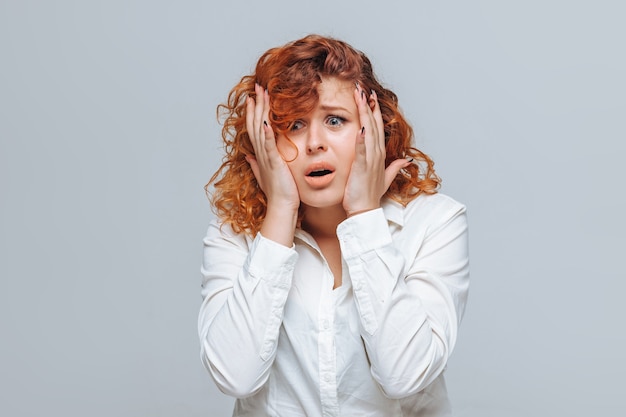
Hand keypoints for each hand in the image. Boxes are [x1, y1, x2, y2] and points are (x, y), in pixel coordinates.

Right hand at [245, 84, 299, 245]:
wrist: (282, 207)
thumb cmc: (278, 192)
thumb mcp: (266, 174)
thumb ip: (257, 164)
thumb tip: (249, 156)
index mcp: (261, 154)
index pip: (255, 128)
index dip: (254, 112)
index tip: (254, 96)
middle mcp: (260, 154)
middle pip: (255, 124)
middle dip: (256, 105)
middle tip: (257, 87)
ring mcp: (266, 158)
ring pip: (260, 130)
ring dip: (260, 112)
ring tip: (261, 96)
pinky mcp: (273, 164)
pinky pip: (269, 147)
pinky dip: (267, 134)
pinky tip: (266, 122)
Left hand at [342, 85, 410, 216]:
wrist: (364, 212)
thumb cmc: (368, 195)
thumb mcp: (384, 178)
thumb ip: (394, 167)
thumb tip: (406, 160)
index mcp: (379, 155)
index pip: (376, 128)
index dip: (373, 110)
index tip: (367, 94)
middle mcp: (378, 155)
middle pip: (374, 124)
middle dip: (368, 105)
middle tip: (362, 86)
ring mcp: (372, 161)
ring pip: (369, 132)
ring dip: (365, 114)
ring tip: (360, 96)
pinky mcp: (364, 168)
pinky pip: (363, 151)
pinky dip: (362, 139)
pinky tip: (361, 127)